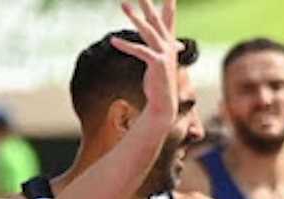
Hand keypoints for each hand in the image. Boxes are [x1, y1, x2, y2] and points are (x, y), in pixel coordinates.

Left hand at [114, 0, 179, 129]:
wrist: (164, 104)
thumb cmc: (158, 84)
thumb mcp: (158, 63)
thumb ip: (156, 51)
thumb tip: (155, 46)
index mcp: (169, 44)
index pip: (168, 19)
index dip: (168, 6)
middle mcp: (169, 46)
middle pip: (157, 19)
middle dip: (148, 3)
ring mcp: (164, 54)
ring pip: (148, 31)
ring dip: (135, 16)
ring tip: (123, 5)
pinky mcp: (157, 63)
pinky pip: (139, 50)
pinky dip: (125, 45)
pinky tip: (114, 41)